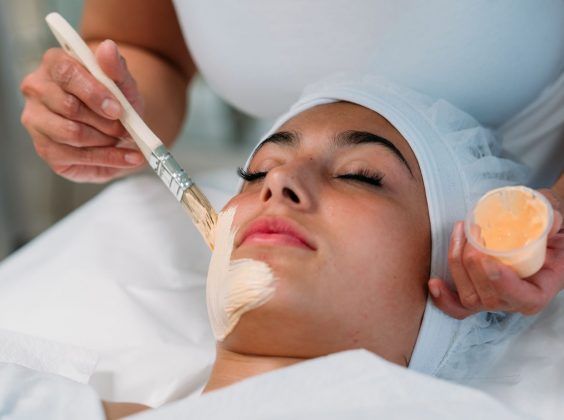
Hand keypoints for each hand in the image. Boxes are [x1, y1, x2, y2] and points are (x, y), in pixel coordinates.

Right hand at [20, 40, 144, 182]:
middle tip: (126, 128)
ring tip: (124, 139)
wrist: (120, 126)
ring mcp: (36, 120)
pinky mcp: (45, 149)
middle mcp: (37, 89)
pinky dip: (110, 159)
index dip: (94, 93)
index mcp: (54, 64)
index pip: (67, 73)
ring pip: (72, 133)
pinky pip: (78, 156)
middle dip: (105, 121)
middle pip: (69, 107)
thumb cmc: (116, 99)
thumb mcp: (123, 84)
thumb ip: (116, 67)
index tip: (118, 109)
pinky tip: (129, 158)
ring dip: (106, 140)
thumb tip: (108, 47)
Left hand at [429, 188, 563, 318]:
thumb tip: (549, 220)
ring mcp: (493, 300)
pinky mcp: (477, 294)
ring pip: (469, 296)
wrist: (539, 237)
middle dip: (474, 263)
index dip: (503, 283)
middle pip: (488, 296)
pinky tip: (434, 282)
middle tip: (473, 231)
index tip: (490, 261)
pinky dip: (444, 298)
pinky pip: (458, 306)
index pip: (523, 298)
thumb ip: (553, 222)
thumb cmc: (548, 233)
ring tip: (460, 233)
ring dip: (458, 264)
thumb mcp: (556, 224)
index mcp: (539, 291)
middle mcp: (514, 302)